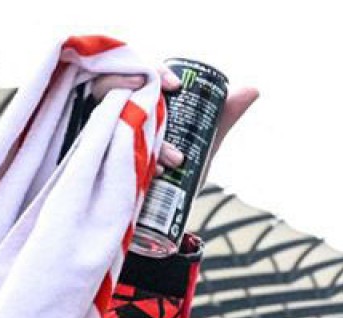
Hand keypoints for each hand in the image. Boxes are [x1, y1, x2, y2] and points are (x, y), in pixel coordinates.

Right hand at [91, 68, 259, 183]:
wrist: (160, 221)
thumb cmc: (178, 175)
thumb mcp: (202, 144)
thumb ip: (222, 117)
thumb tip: (252, 89)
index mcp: (137, 103)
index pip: (135, 71)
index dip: (152, 70)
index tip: (176, 85)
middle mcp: (112, 114)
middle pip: (111, 83)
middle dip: (140, 90)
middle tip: (169, 105)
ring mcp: (98, 136)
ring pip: (105, 115)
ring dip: (141, 130)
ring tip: (176, 159)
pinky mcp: (90, 162)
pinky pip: (95, 150)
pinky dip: (127, 158)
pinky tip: (157, 173)